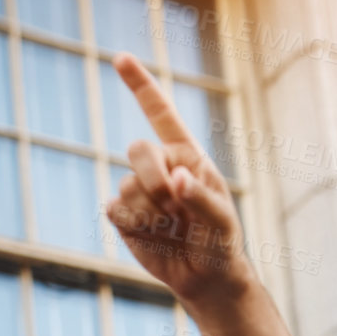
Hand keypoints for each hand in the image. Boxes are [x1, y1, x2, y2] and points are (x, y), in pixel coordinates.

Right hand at [105, 53, 253, 304]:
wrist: (205, 278)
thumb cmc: (220, 243)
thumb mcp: (222, 221)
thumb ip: (202, 197)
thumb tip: (176, 179)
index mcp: (187, 156)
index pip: (161, 114)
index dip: (140, 85)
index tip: (120, 57)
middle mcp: (160, 167)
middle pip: (137, 149)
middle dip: (153, 179)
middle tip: (174, 207)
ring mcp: (138, 189)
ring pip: (126, 185)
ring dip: (150, 212)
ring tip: (172, 229)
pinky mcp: (122, 215)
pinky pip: (114, 209)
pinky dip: (135, 226)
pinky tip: (154, 236)